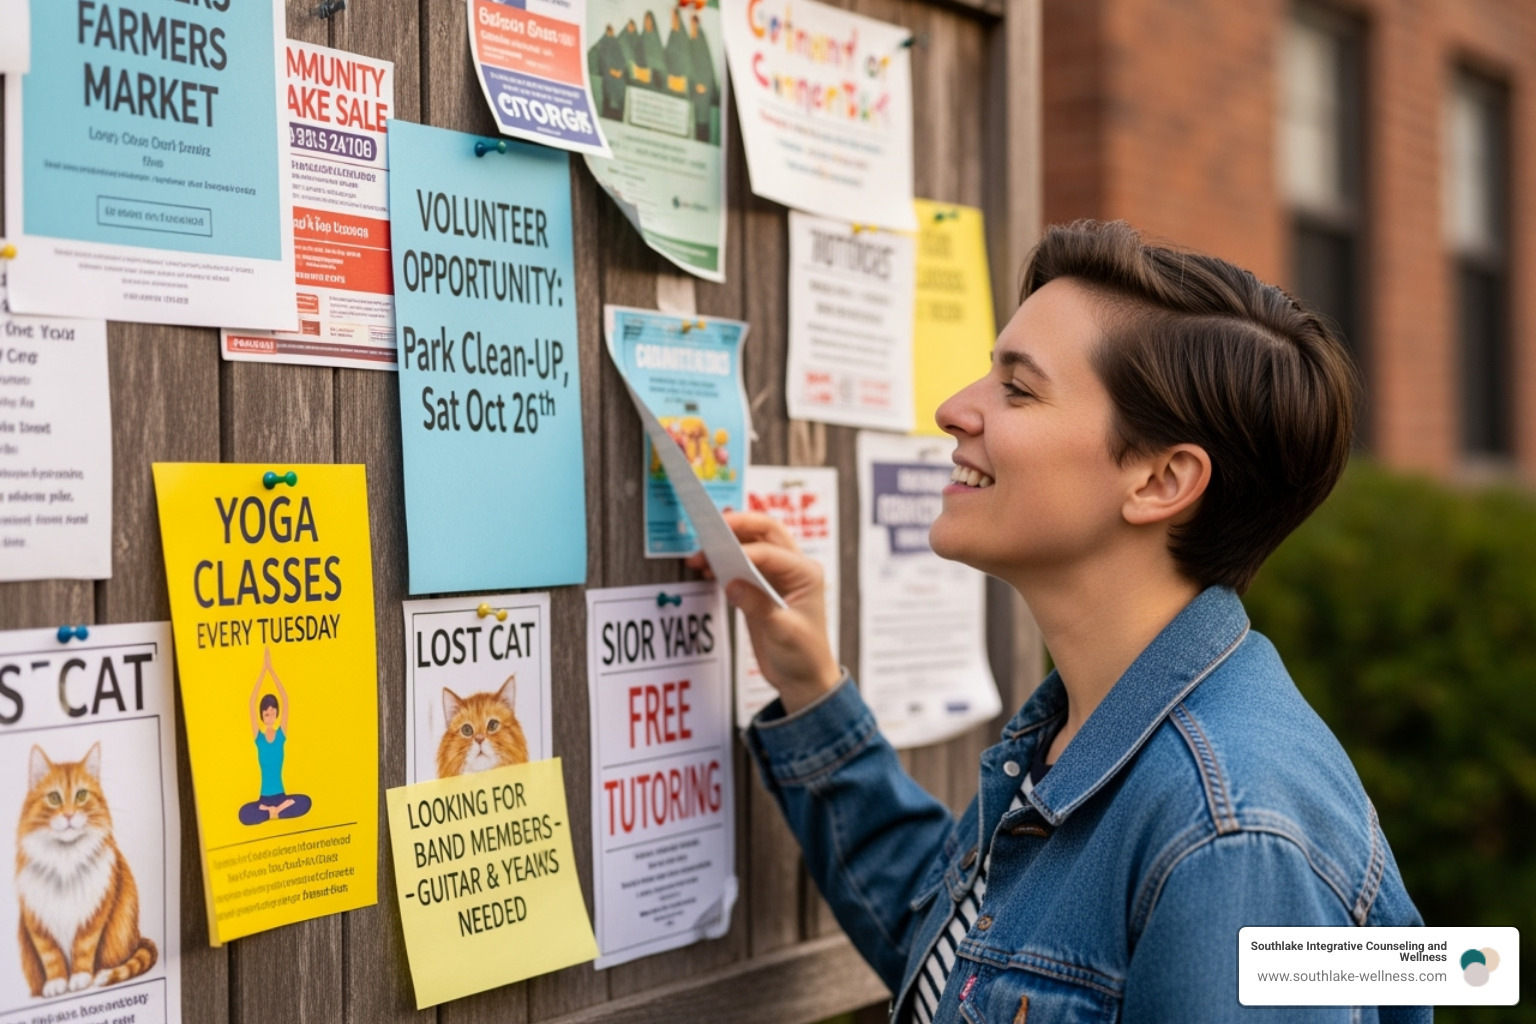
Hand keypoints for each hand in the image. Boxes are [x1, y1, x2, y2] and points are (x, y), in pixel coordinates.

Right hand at [686, 512, 840, 713]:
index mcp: (806, 574)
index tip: (718, 558)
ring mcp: (777, 577)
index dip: (743, 552)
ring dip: (727, 544)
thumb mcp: (783, 632)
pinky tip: (706, 568)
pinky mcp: (761, 588)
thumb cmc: (804, 656)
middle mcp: (794, 569)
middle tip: (711, 527)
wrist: (804, 679)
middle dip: (738, 526)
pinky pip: (741, 565)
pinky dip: (723, 562)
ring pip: (752, 545)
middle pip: (765, 532)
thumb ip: (758, 605)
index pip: (770, 551)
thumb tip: (731, 583)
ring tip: (700, 553)